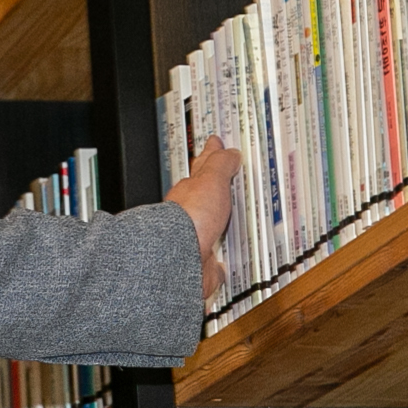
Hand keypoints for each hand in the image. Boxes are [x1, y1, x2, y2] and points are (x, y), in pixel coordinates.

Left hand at [165, 136, 238, 300]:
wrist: (179, 258)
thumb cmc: (188, 219)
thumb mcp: (211, 180)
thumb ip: (220, 165)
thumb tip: (228, 153)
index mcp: (190, 190)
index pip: (202, 168)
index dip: (211, 157)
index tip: (216, 145)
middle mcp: (189, 214)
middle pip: (204, 199)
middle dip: (211, 191)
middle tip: (221, 179)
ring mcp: (195, 238)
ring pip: (208, 228)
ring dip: (216, 223)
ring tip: (225, 217)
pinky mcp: (203, 262)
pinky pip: (214, 260)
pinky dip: (219, 261)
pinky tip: (223, 262)